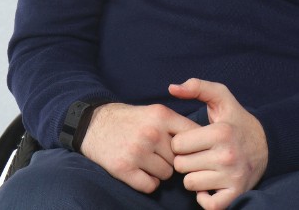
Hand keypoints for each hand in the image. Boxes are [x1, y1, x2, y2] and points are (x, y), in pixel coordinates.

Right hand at [81, 102, 199, 193]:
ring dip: (160, 171)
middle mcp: (151, 133)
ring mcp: (137, 151)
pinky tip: (140, 171)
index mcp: (162, 115)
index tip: (193, 151)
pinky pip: (151, 185)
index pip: (194, 135)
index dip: (195, 146)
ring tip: (148, 160)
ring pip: (167, 174)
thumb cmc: (130, 120)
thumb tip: (204, 143)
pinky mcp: (124, 168)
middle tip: (159, 154)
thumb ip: (176, 125)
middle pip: (180, 158)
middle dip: (173, 159)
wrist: (94, 124)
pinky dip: (148, 182)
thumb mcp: (155, 112)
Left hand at [169, 79, 268, 209]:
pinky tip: (210, 184)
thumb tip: (172, 88)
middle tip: (199, 154)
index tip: (194, 140)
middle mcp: (227, 155)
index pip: (178, 144)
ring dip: (194, 177)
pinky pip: (207, 204)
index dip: (182, 142)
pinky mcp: (236, 193)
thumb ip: (197, 87)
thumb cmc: (237, 120)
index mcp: (220, 132)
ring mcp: (232, 176)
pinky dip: (205, 197)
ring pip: (190, 183)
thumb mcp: (221, 97)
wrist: (267, 144)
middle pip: (181, 165)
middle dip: (185, 159)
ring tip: (206, 167)